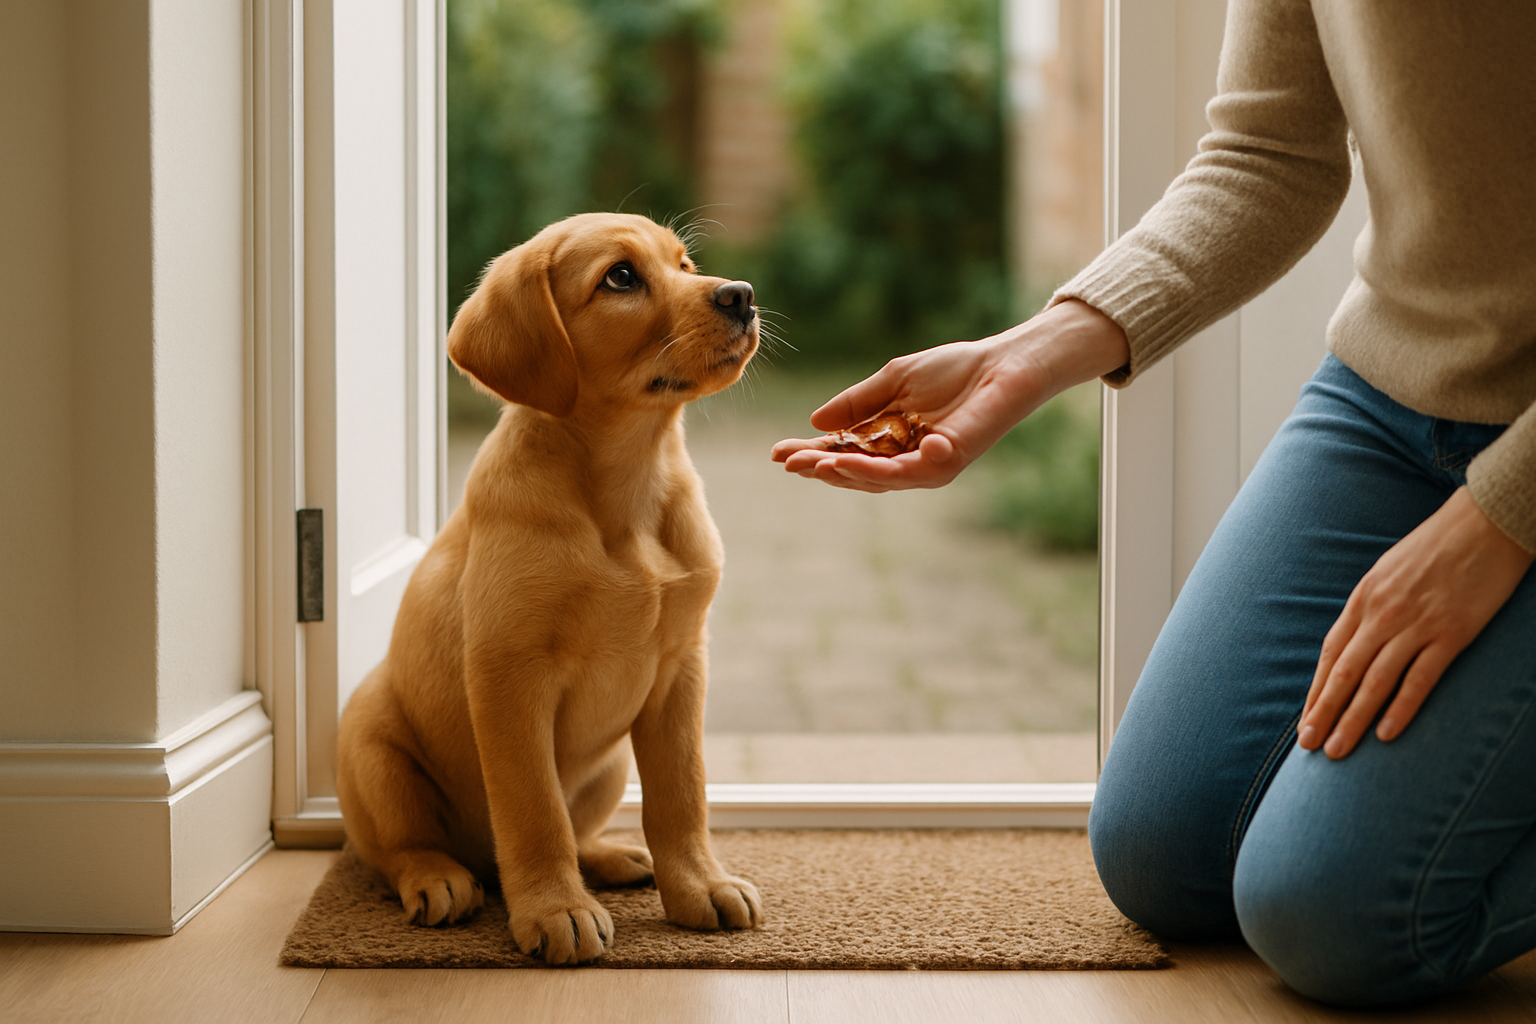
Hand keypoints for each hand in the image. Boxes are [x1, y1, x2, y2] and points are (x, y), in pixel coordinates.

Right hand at [768, 300, 1128, 491]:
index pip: (844, 453)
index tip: (778, 453)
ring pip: (878, 480)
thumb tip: (815, 421)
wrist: (1003, 364)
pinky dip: (884, 470)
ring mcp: (927, 466)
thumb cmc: (955, 370)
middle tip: (790, 461)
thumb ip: (858, 402)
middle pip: (855, 473)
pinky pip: (910, 472)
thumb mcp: (893, 381)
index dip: (811, 454)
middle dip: (821, 467)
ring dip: (844, 472)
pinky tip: (857, 457)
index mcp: (889, 442)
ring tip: (816, 462)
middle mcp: (906, 461)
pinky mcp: (948, 462)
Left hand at [1298, 487, 1533, 758]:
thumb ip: (1372, 606)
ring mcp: (1416, 625)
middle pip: (1344, 671)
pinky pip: (1420, 678)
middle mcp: (1382, 613)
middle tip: (1310, 745)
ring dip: (1353, 718)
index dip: (1316, 689)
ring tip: (1339, 750)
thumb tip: (1357, 639)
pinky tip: (1386, 733)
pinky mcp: (1451, 633)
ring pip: (1375, 681)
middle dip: (1324, 711)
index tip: (1306, 718)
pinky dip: (1401, 708)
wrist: (1485, 522)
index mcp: (1363, 597)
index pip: (1331, 653)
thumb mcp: (1389, 570)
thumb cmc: (1437, 546)